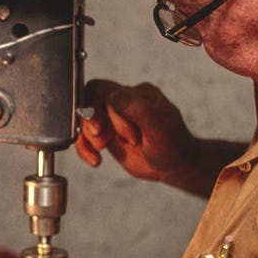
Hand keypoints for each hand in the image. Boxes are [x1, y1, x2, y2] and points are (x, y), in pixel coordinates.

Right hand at [75, 79, 199, 184]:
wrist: (174, 166)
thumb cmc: (172, 146)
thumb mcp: (160, 128)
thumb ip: (139, 110)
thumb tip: (113, 97)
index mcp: (138, 95)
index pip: (108, 92)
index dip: (109, 114)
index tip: (127, 137)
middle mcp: (123, 102)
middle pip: (90, 97)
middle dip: (90, 120)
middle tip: (101, 140)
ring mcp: (112, 117)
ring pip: (84, 116)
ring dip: (86, 136)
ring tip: (100, 150)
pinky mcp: (106, 133)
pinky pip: (84, 134)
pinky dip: (84, 147)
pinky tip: (95, 159)